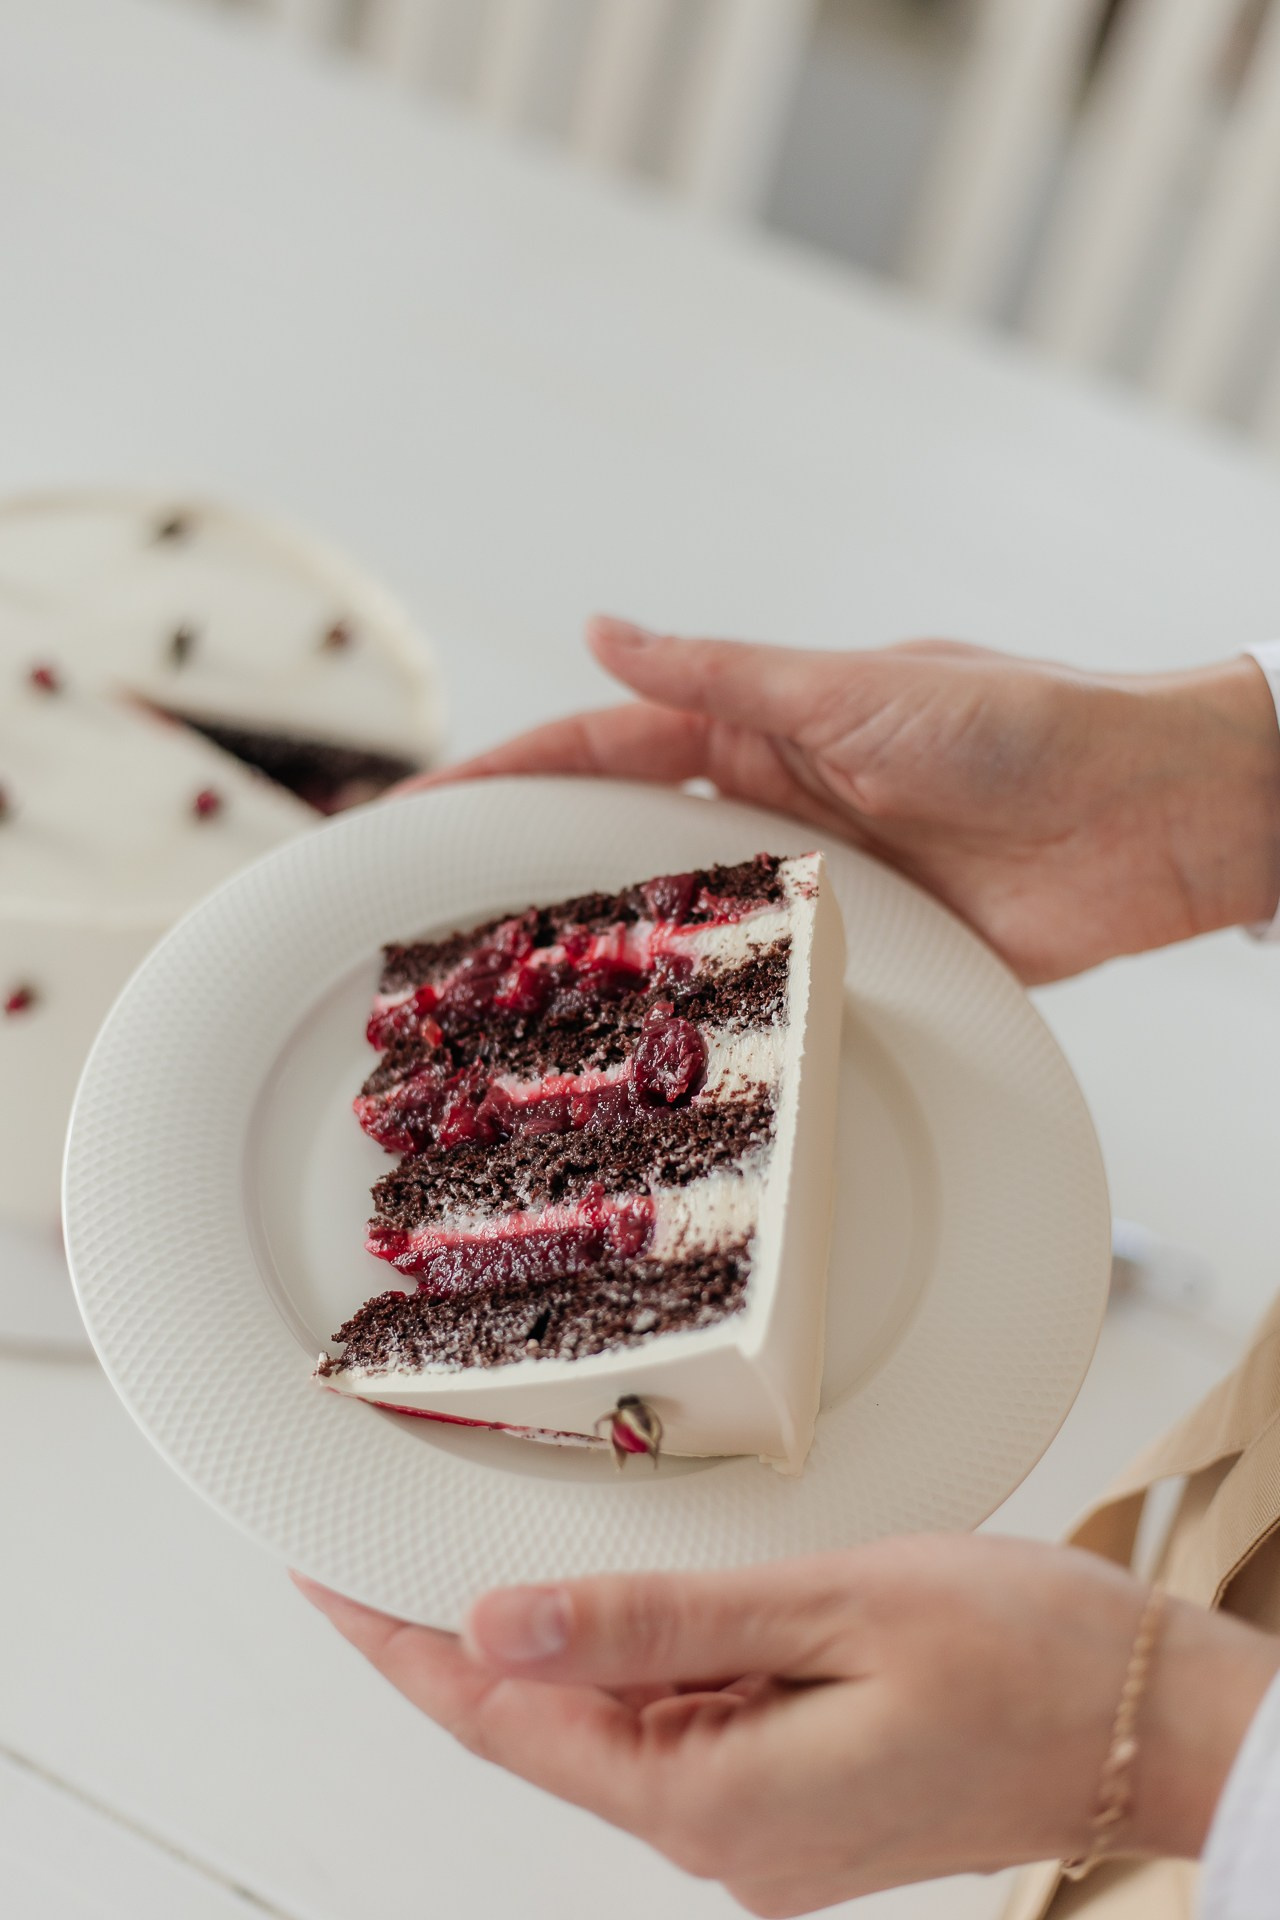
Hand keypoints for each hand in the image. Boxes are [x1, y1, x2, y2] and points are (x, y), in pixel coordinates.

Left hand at [295, 1534, 1279, 1913]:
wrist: (1153, 1722)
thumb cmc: (1027, 1657)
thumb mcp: (832, 1607)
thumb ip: (657, 1622)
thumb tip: (498, 1627)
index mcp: (717, 1800)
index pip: (506, 1721)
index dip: (401, 1649)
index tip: (325, 1579)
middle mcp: (726, 1837)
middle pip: (545, 1732)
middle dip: (456, 1643)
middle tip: (377, 1549)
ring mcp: (765, 1828)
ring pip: (609, 1728)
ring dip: (546, 1650)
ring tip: (478, 1553)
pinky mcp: (799, 1797)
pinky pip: (679, 1726)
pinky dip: (631, 1663)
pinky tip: (620, 1603)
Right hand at [401, 621, 1279, 983]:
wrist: (1155, 816)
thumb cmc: (1024, 726)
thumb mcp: (855, 690)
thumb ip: (724, 676)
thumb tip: (602, 627)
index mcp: (759, 726)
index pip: (598, 745)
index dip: (502, 778)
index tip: (414, 814)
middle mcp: (776, 803)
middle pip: (624, 842)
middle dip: (531, 877)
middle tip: (442, 937)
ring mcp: (819, 881)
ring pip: (687, 923)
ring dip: (613, 958)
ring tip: (520, 1014)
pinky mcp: (872, 950)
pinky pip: (772, 982)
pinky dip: (716, 1010)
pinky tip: (663, 1050)